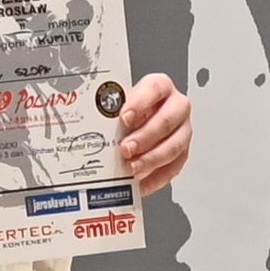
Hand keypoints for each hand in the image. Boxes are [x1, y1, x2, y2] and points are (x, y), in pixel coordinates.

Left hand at [114, 74, 195, 198]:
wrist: (137, 124)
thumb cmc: (127, 112)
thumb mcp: (118, 106)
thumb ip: (108, 113)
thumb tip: (86, 126)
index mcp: (161, 87)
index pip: (155, 88)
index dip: (140, 103)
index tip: (124, 118)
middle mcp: (176, 106)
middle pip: (168, 120)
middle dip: (145, 137)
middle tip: (125, 149)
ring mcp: (182, 130)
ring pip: (174, 146)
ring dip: (151, 159)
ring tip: (132, 168)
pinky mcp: (182, 153)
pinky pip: (173, 168)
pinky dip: (156, 178)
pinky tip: (140, 183)